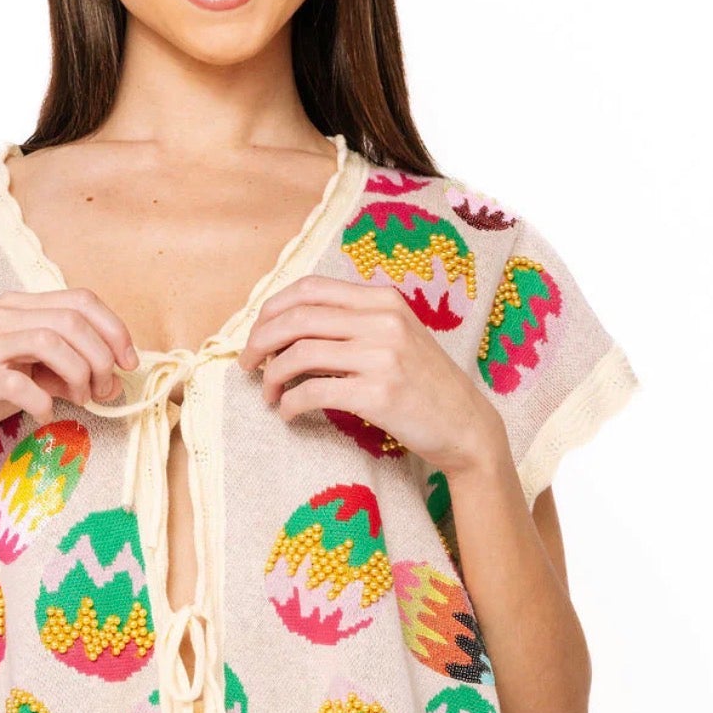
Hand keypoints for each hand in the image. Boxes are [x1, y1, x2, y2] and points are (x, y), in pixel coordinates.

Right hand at [0, 287, 138, 462]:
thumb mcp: (30, 374)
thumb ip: (67, 370)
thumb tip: (111, 380)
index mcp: (19, 306)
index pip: (81, 299)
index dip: (115, 329)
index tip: (129, 362)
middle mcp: (1, 315)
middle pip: (72, 320)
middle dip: (101, 358)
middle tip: (104, 390)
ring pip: (50, 341)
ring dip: (79, 375)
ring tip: (81, 399)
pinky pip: (21, 383)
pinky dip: (43, 402)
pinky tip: (44, 415)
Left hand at [236, 275, 501, 474]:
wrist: (466, 424)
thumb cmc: (424, 383)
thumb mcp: (395, 336)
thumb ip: (352, 323)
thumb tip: (286, 330)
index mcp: (383, 299)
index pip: (309, 289)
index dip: (272, 309)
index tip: (256, 333)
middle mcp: (382, 319)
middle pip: (296, 318)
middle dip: (260, 341)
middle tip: (247, 365)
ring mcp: (382, 355)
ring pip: (299, 354)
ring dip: (272, 377)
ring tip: (269, 394)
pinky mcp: (378, 393)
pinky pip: (313, 391)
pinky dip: (290, 403)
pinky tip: (289, 413)